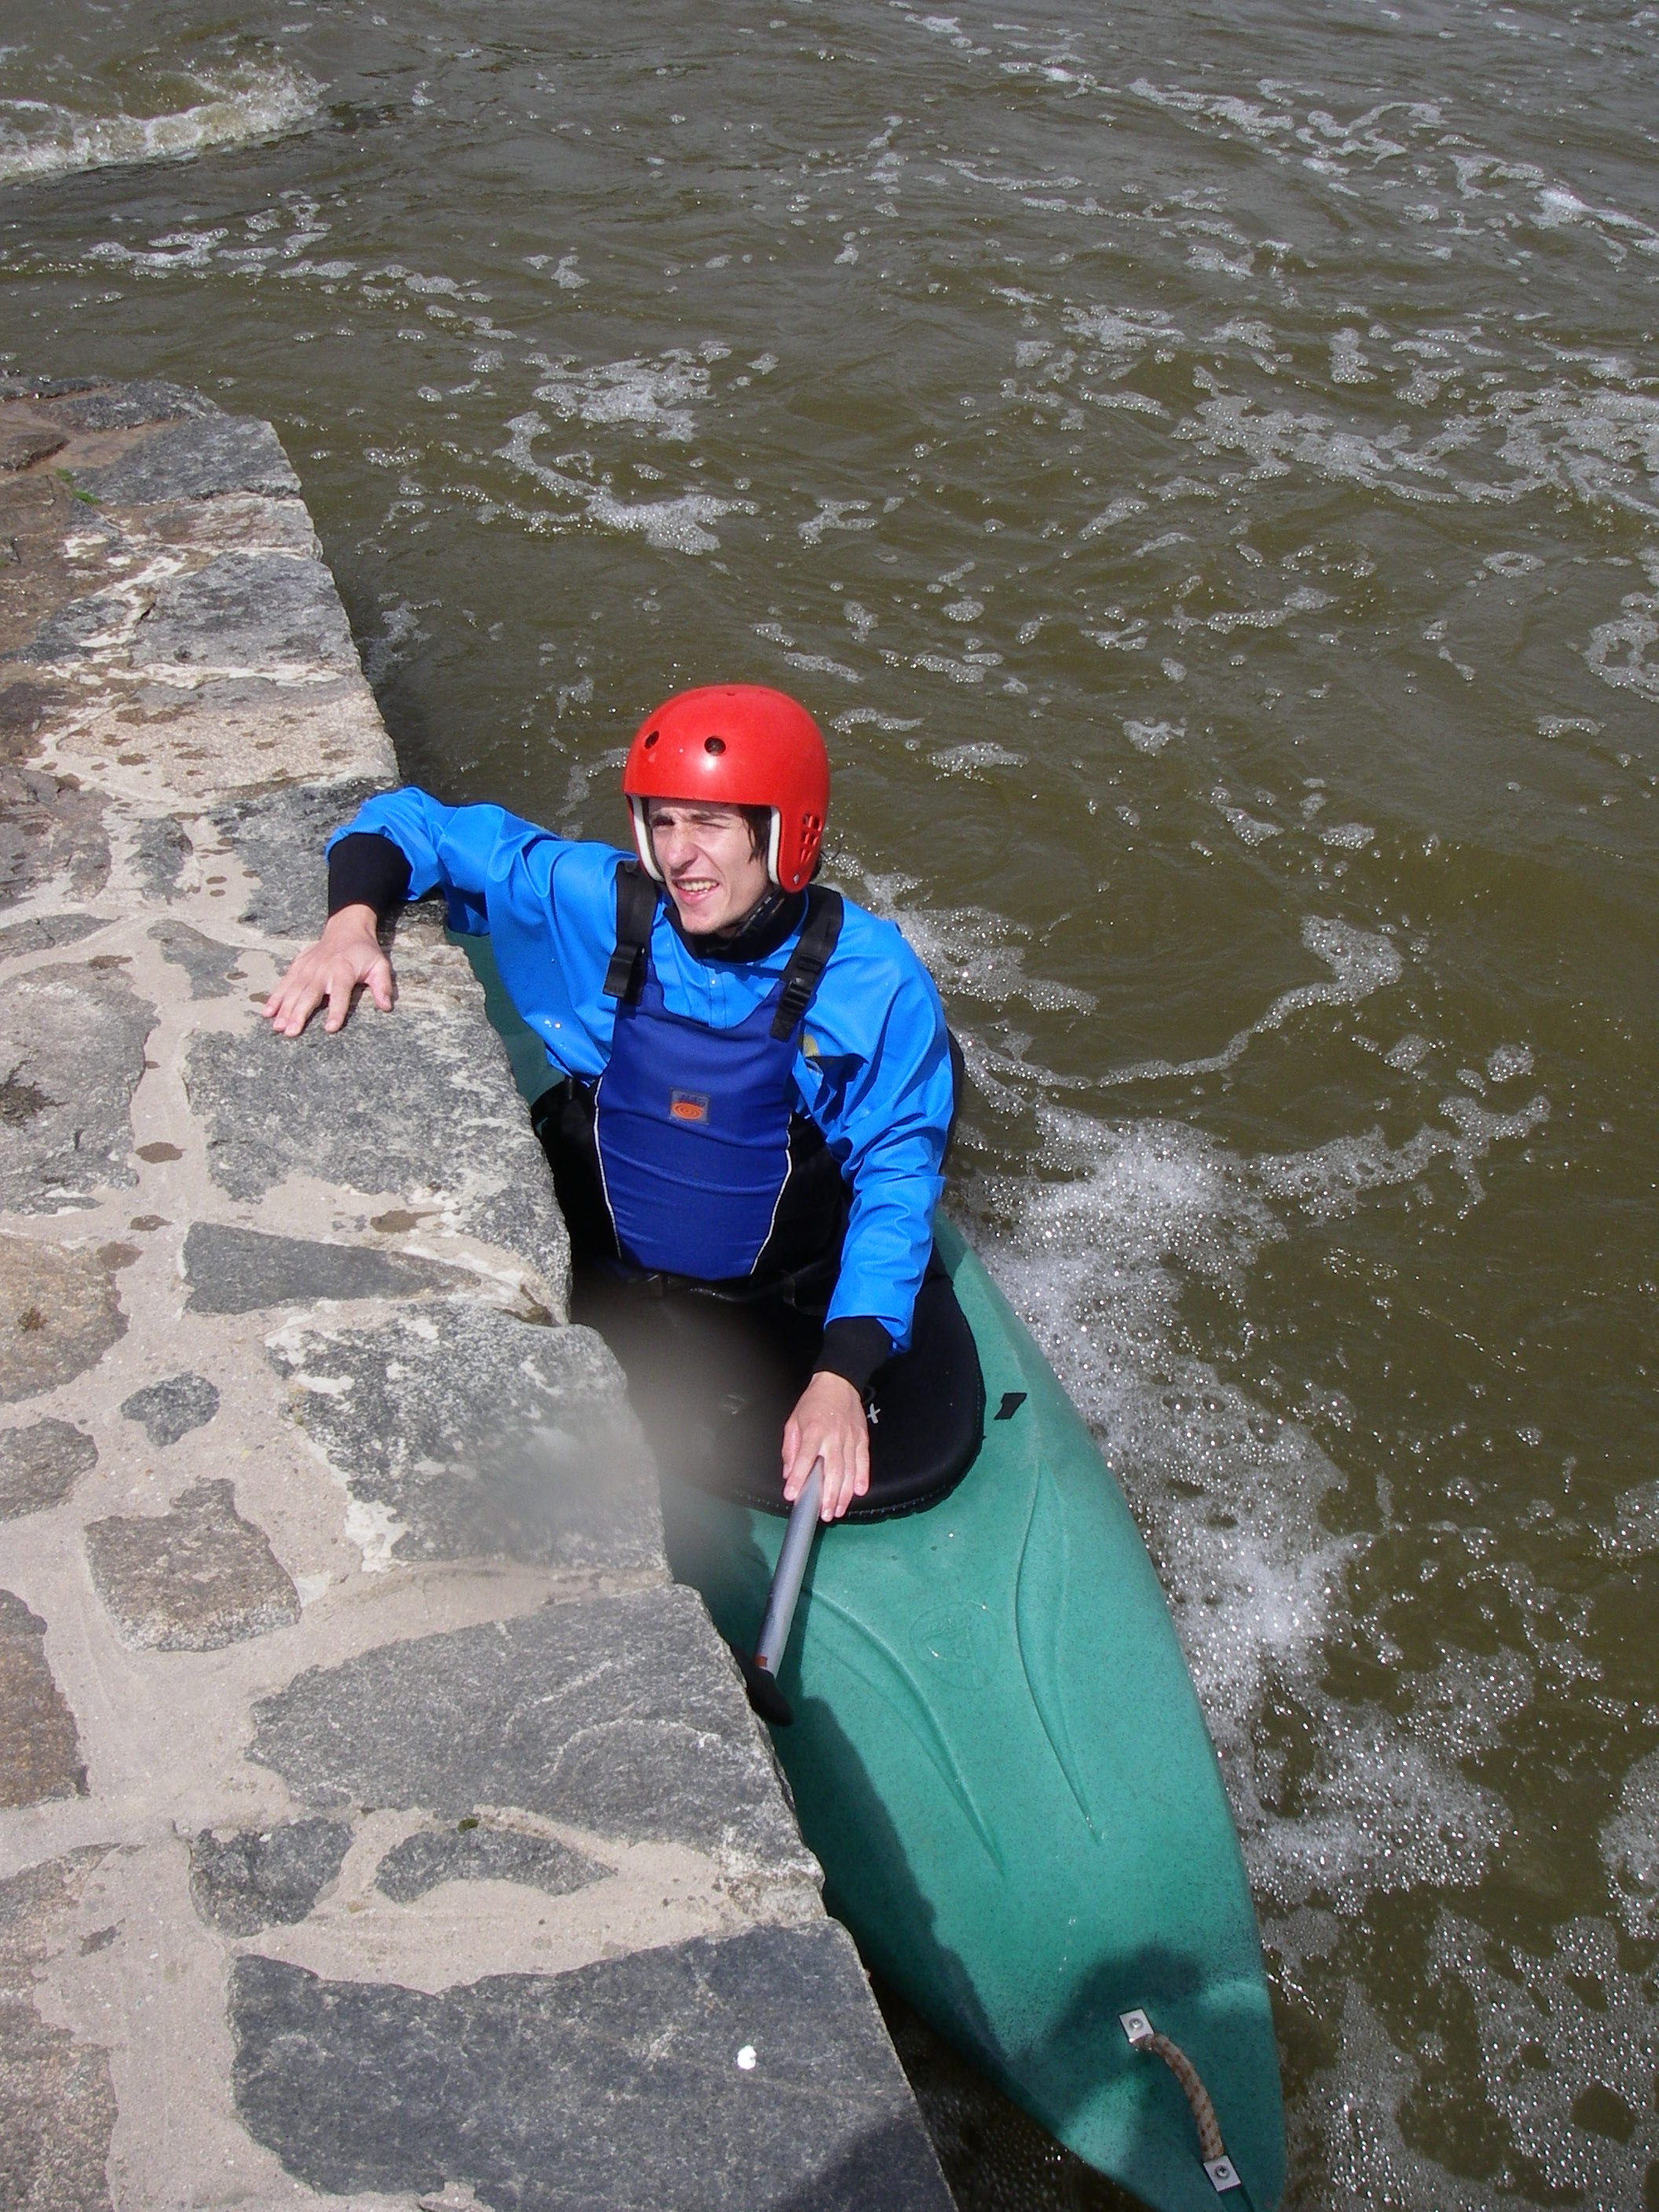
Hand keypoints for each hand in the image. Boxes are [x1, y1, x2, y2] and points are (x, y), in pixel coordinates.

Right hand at [262, 905, 394, 1037]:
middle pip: (309, 995)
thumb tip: (386, 1007)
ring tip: (277, 1026)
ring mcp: (307, 968)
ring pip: (293, 991)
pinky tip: (267, 1012)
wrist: (346, 928)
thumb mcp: (379, 965)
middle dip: (299, 1014)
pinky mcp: (297, 966)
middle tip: (291, 1032)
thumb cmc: (364, 952)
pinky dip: (275, 997)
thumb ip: (382, 986)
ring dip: (284, 1009)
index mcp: (343, 971)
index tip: (330, 1028)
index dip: (335, 1012)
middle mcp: (322, 970)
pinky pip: (284, 983)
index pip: (340, 995)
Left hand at [782, 1371, 868, 1522]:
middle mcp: (834, 1436)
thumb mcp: (794, 1421)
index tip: (792, 1495)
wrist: (839, 1383)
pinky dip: (863, 1477)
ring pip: (849, 1470)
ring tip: (838, 1510)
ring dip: (844, 1493)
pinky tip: (859, 1492)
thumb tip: (788, 1473)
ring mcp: (850, 1438)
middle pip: (832, 1470)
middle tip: (824, 1513)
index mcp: (814, 1431)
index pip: (805, 1458)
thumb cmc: (814, 1403)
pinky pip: (863, 1461)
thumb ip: (790, 1448)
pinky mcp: (862, 1438)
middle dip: (828, 1495)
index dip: (798, 1477)